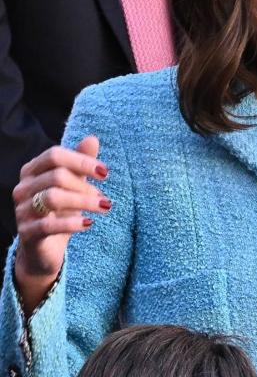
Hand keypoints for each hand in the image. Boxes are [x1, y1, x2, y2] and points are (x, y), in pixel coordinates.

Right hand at [11, 136, 110, 314]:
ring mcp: (22, 210)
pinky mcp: (26, 233)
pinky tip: (88, 224)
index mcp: (32, 170)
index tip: (105, 172)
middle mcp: (23, 188)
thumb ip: (81, 162)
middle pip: (56, 176)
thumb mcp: (75, 183)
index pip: (54, 155)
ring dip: (84, 202)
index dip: (81, 161)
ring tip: (103, 207)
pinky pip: (48, 226)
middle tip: (103, 198)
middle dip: (85, 185)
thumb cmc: (62, 208)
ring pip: (53, 198)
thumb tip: (92, 138)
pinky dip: (72, 223)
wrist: (46, 246)